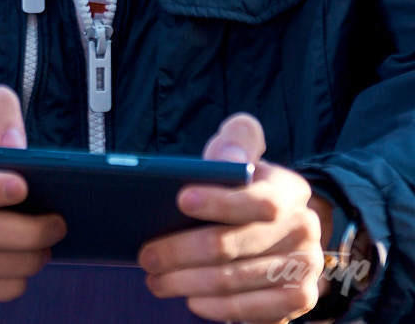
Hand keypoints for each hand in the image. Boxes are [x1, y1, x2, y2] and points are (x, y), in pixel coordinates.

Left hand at [139, 114, 323, 321]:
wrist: (270, 226)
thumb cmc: (238, 188)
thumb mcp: (237, 155)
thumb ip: (235, 142)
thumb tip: (229, 157)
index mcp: (290, 189)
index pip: (260, 200)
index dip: (220, 201)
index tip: (180, 199)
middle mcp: (305, 228)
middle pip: (233, 245)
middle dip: (180, 251)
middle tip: (145, 256)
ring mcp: (305, 267)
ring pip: (235, 280)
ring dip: (188, 283)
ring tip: (156, 280)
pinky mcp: (298, 298)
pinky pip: (253, 310)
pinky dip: (217, 307)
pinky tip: (191, 301)